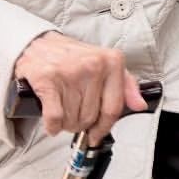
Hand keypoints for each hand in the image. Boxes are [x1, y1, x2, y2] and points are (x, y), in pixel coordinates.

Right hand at [13, 31, 146, 142]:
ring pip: (72, 119)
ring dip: (66, 123)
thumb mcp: (106, 65)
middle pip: (91, 117)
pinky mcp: (48, 79)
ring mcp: (70, 72)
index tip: (97, 134)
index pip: (114, 108)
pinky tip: (52, 119)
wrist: (38, 45)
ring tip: (62, 109)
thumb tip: (139, 105)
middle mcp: (93, 65)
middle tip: (74, 113)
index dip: (104, 127)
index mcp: (112, 61)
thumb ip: (126, 85)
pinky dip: (52, 125)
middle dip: (81, 123)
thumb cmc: (73, 58)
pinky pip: (55, 117)